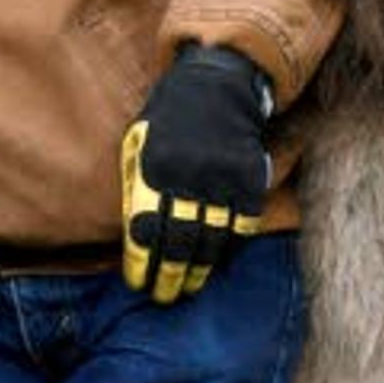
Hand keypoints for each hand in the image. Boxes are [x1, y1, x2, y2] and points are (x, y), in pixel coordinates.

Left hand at [119, 44, 273, 301]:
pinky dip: (230, 248)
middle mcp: (188, 177)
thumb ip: (136, 186)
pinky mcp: (249, 179)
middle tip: (164, 296)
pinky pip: (242, 224)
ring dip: (200, 269)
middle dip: (170, 275)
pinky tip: (218, 262)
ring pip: (212, 239)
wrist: (217, 86)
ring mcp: (222, 179)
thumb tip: (134, 236)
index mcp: (153, 170)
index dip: (141, 262)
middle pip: (178, 241)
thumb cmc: (169, 120)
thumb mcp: (139, 143)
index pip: (144, 230)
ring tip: (189, 287)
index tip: (137, 282)